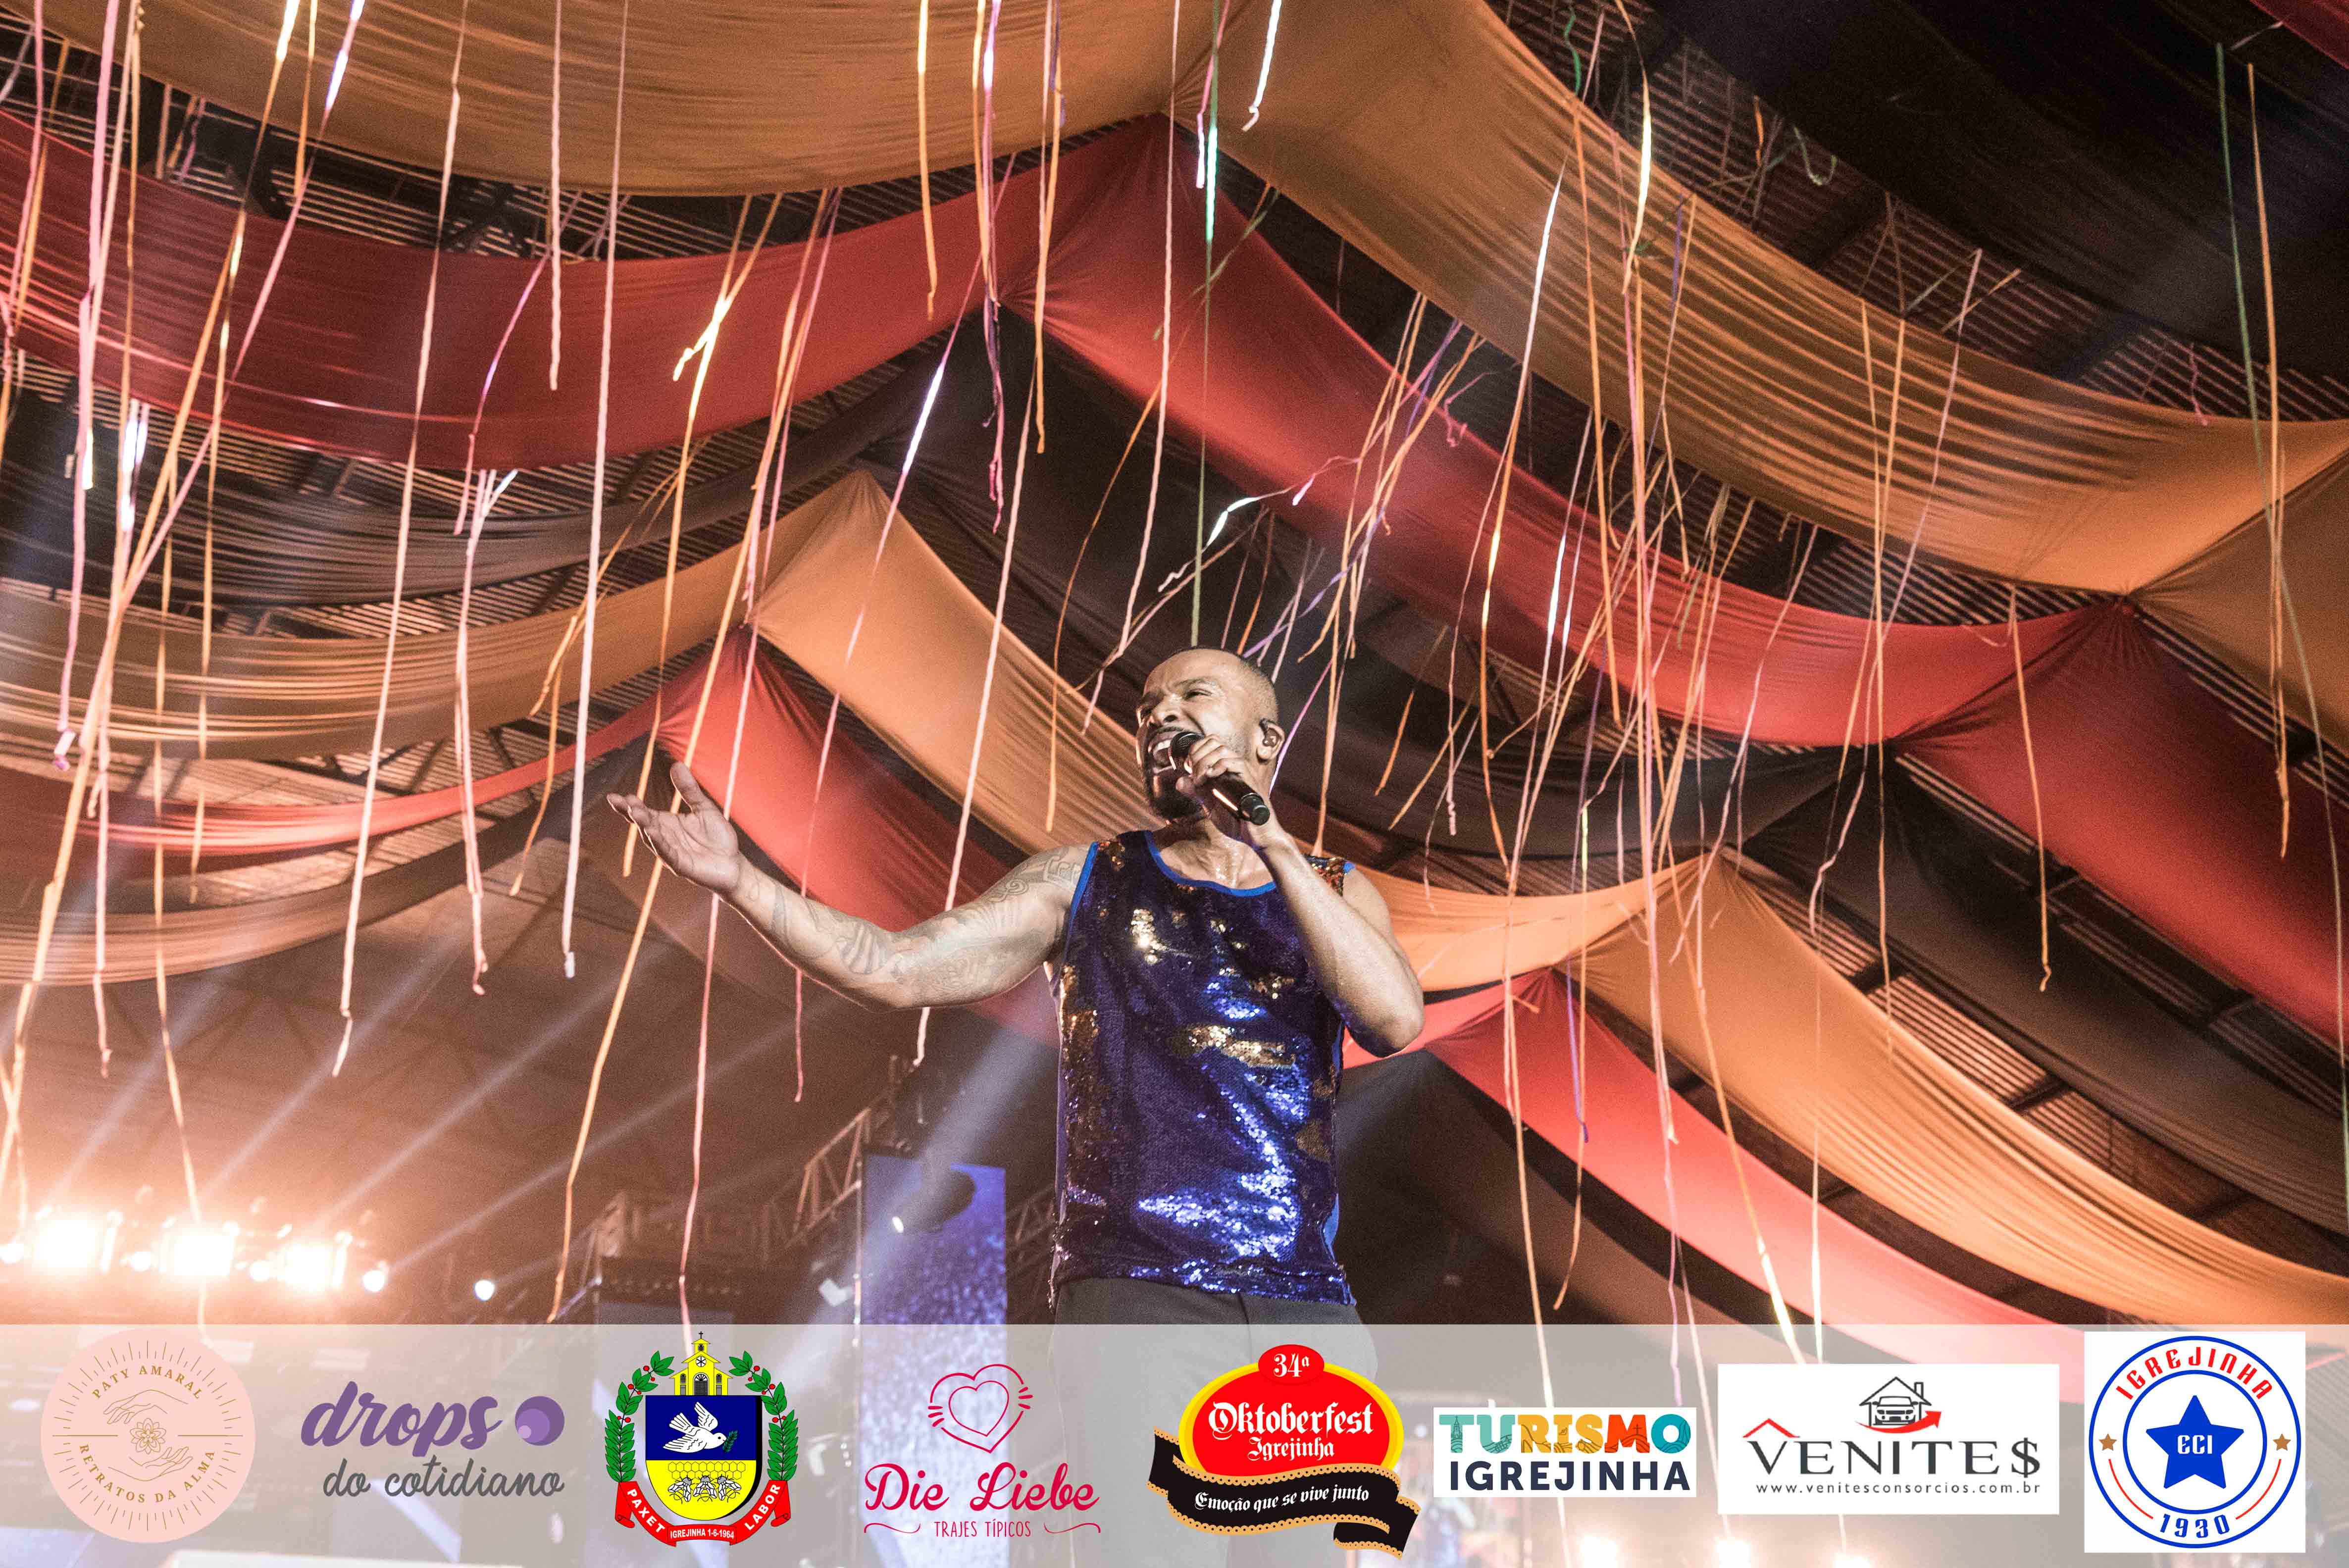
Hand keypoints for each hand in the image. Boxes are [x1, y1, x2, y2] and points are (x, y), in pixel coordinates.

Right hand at [605, 761, 745, 895]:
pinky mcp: (681, 865)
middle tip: (623, 801)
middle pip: (644, 824)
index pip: (644, 812)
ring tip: (635, 812)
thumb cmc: (717, 837)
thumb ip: (689, 790)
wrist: (733, 864)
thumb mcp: (703, 808)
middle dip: (633, 813)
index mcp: (667, 823)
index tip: (617, 796)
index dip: (630, 805)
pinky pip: (668, 853)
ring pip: (653, 838)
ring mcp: (671, 852)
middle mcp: (665, 837)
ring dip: (644, 825)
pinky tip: (652, 833)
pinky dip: (659, 843)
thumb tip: (676, 763)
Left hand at [1175, 734, 1289, 850]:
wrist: (1257, 835)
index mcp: (1226, 768)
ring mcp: (1244, 771)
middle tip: (1193, 776)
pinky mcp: (1250, 779)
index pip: (1210, 743)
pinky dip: (1218, 767)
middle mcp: (1235, 765)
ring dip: (1205, 763)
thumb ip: (1196, 793)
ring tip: (1200, 781)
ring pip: (1222, 750)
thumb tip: (1179, 781)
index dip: (1195, 750)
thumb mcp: (1210, 806)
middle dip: (1197, 756)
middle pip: (1214, 742)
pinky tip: (1209, 779)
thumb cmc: (1237, 820)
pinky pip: (1235, 762)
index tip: (1188, 768)